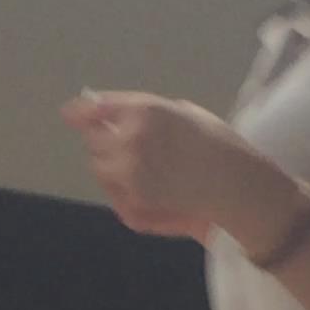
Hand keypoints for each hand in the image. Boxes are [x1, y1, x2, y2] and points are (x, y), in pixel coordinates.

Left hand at [60, 91, 277, 242]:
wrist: (237, 186)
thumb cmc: (219, 143)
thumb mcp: (183, 112)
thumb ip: (145, 111)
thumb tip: (112, 111)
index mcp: (143, 111)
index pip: (96, 108)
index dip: (81, 111)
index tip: (72, 113)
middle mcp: (129, 140)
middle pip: (95, 139)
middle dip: (104, 140)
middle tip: (126, 145)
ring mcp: (129, 173)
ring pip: (100, 167)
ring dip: (110, 165)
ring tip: (139, 167)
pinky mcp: (133, 201)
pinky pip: (113, 192)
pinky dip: (120, 189)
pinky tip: (144, 187)